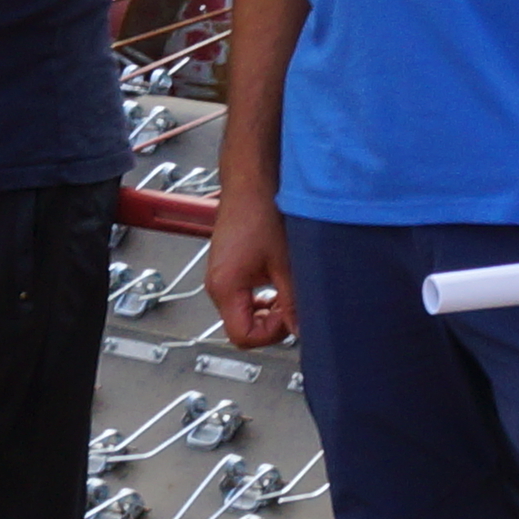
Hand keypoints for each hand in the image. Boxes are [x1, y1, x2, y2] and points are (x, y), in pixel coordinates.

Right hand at [205, 183, 297, 347]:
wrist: (252, 181)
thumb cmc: (261, 211)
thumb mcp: (285, 262)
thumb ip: (293, 302)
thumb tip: (302, 329)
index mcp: (224, 287)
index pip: (242, 336)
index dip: (271, 334)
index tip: (290, 318)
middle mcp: (217, 284)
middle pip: (242, 327)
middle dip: (271, 322)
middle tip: (292, 306)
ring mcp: (221, 276)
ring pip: (245, 312)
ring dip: (269, 309)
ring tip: (287, 292)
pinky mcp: (229, 267)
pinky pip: (245, 296)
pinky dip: (264, 296)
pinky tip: (279, 281)